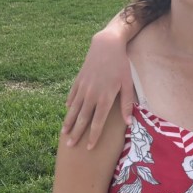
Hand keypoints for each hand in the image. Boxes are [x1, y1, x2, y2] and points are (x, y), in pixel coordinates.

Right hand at [62, 29, 133, 149]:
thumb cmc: (121, 65)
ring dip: (69, 122)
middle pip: (82, 119)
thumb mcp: (127, 84)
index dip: (93, 136)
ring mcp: (83, 87)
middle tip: (70, 146)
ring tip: (64, 133)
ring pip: (74, 109)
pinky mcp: (78, 80)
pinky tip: (67, 111)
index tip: (89, 147)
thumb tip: (128, 123)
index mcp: (105, 98)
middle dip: (77, 133)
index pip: (98, 122)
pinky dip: (70, 104)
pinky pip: (72, 95)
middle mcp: (92, 95)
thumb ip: (127, 104)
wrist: (106, 45)